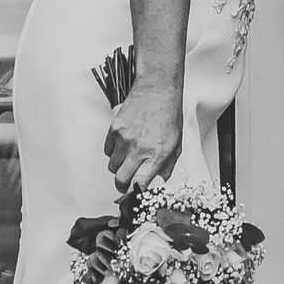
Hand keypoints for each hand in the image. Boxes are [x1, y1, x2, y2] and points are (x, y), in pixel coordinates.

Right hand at [106, 83, 183, 197]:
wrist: (157, 91)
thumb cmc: (169, 116)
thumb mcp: (176, 145)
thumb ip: (166, 166)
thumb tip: (157, 181)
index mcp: (157, 154)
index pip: (140, 183)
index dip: (136, 191)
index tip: (136, 192)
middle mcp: (138, 148)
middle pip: (120, 179)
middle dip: (122, 185)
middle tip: (127, 184)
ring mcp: (124, 139)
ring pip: (112, 166)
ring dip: (119, 167)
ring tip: (128, 158)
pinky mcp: (114, 129)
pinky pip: (107, 151)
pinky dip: (113, 153)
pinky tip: (123, 145)